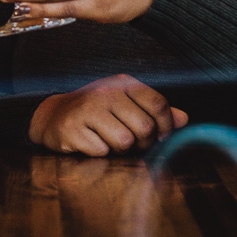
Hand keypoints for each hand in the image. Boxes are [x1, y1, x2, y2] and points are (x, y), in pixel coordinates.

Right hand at [29, 74, 187, 155]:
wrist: (53, 116)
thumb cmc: (96, 112)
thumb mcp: (125, 105)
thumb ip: (154, 111)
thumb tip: (183, 119)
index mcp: (122, 84)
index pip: (158, 104)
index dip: (165, 126)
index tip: (160, 137)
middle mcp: (105, 93)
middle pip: (145, 127)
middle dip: (142, 143)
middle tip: (131, 142)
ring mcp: (87, 109)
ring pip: (125, 142)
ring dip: (120, 149)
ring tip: (109, 141)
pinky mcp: (72, 128)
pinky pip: (101, 151)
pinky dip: (99, 153)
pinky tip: (90, 143)